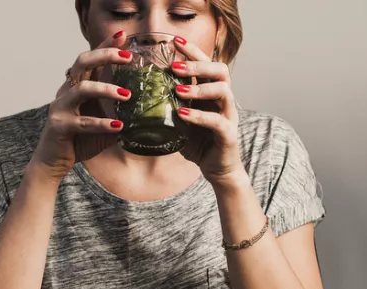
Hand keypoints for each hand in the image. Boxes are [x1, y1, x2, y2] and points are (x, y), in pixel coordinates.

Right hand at [31, 31, 133, 179]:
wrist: (53, 162)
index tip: (123, 35)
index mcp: (77, 87)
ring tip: (128, 95)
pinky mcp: (59, 126)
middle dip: (105, 56)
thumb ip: (117, 112)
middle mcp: (66, 91)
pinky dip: (102, 124)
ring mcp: (60, 107)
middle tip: (128, 57)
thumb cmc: (79, 140)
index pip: (91, 60)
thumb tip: (147, 109)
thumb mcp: (102, 121)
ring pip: (82, 89)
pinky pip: (82, 122)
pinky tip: (118, 127)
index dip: (105, 47)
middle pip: (83, 63)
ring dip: (106, 89)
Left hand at [170, 36, 244, 185]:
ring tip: (178, 90)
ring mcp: (228, 116)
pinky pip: (218, 121)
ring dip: (199, 88)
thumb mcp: (179, 119)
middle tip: (174, 66)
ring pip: (223, 91)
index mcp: (211, 92)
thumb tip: (137, 92)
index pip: (205, 63)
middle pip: (220, 70)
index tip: (174, 40)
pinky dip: (200, 116)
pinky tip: (183, 115)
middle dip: (197, 64)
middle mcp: (223, 100)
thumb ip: (166, 105)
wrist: (217, 169)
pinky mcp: (229, 134)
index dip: (192, 51)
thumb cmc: (197, 141)